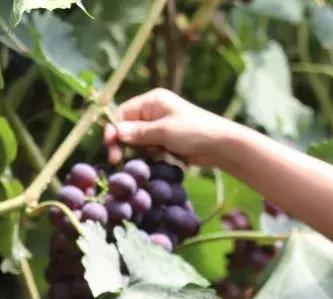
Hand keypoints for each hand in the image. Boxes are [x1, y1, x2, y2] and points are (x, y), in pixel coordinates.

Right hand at [104, 88, 232, 166]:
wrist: (221, 145)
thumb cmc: (194, 131)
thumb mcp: (164, 131)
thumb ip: (139, 132)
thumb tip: (117, 133)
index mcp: (152, 102)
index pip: (123, 113)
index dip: (114, 129)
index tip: (111, 147)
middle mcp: (153, 112)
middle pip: (127, 128)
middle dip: (123, 144)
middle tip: (118, 161)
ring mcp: (159, 127)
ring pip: (136, 141)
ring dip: (137, 152)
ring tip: (146, 159)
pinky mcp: (164, 141)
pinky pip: (148, 149)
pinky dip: (147, 156)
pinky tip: (153, 162)